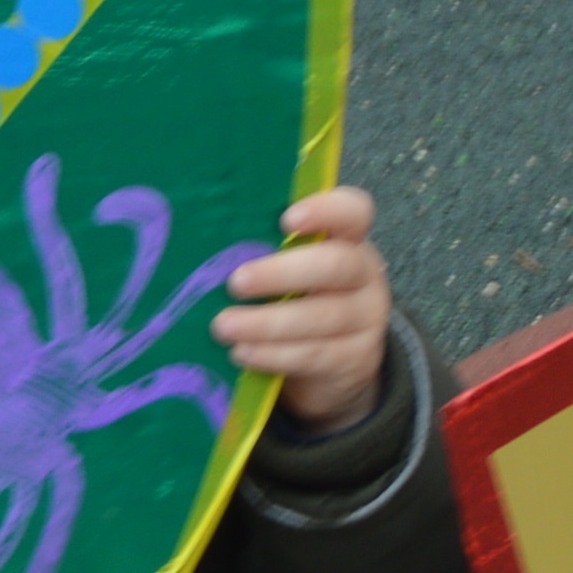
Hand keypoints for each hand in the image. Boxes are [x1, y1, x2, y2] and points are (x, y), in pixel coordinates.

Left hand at [214, 187, 393, 428]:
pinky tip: (242, 352)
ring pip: (322, 317)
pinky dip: (274, 354)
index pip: (354, 211)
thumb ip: (267, 251)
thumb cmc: (298, 298)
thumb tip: (205, 241)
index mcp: (348, 240)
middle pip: (336, 266)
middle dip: (281, 274)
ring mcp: (367, 319)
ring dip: (267, 323)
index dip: (326, 211)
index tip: (286, 219)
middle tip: (235, 283)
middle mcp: (365, 275)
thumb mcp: (292, 269)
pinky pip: (315, 354)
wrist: (336, 361)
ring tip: (224, 327)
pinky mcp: (357, 359)